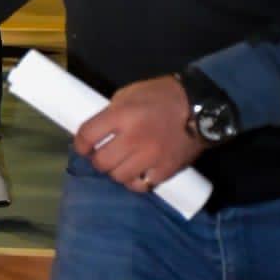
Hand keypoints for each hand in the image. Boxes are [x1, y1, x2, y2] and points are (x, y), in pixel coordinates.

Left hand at [74, 76, 202, 192]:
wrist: (199, 108)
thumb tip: (99, 130)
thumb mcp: (130, 93)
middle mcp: (133, 139)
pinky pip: (141, 185)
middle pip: (101, 161)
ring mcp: (150, 158)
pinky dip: (134, 181)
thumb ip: (113, 111)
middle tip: (100, 155)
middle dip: (97, 159)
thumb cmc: (161, 96)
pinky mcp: (165, 171)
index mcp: (122, 115)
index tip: (82, 146)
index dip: (80, 143)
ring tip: (119, 163)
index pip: (88, 135)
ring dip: (115, 171)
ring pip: (119, 177)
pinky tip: (135, 173)